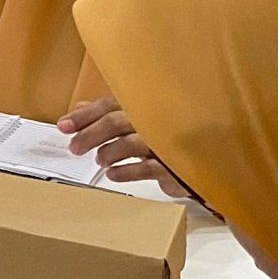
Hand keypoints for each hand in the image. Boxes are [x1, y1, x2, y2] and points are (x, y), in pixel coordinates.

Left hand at [59, 96, 181, 195]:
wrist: (213, 160)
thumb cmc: (171, 138)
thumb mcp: (139, 123)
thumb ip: (110, 114)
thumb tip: (79, 109)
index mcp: (147, 105)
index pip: (110, 104)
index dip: (85, 115)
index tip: (64, 125)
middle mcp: (157, 119)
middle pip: (116, 122)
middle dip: (90, 135)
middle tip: (74, 147)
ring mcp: (168, 142)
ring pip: (130, 143)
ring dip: (108, 153)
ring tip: (100, 160)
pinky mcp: (177, 166)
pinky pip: (147, 168)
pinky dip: (125, 172)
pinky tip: (114, 174)